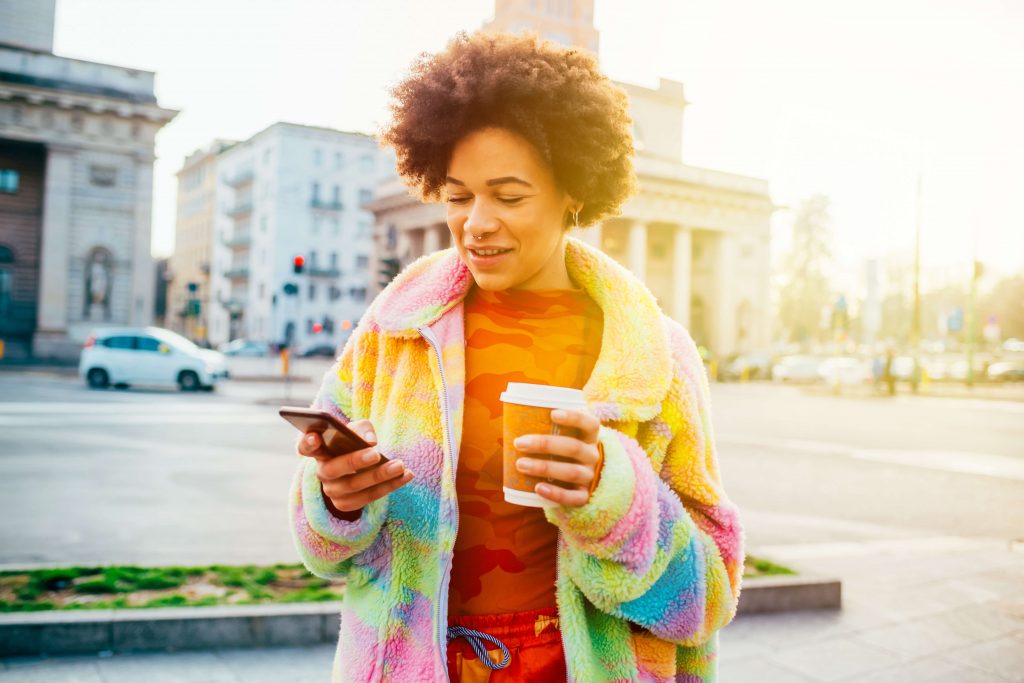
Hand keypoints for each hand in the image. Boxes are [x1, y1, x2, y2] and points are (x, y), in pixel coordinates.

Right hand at [296, 419, 413, 516]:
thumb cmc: (354, 442)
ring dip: (379, 476)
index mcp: (319, 450)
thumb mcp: (357, 430)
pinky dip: (390, 486)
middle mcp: (322, 472)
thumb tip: (370, 441)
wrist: (357, 469)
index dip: (307, 442)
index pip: (305, 446)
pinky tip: (407, 475)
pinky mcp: (346, 504)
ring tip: (400, 466)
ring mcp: (332, 491)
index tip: (315, 436)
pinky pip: (368, 497)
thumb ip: (362, 429)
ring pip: (353, 487)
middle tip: (376, 453)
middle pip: (333, 469)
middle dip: (355, 461)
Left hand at [514, 409, 601, 507]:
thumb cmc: (564, 454)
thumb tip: (512, 421)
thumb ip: (549, 431)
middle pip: (574, 447)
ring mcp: (590, 477)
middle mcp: (593, 456)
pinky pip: (574, 498)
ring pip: (572, 472)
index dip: (574, 418)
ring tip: (520, 464)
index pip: (590, 424)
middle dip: (545, 444)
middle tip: (520, 443)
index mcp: (590, 438)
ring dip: (545, 467)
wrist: (580, 484)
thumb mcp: (564, 439)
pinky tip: (538, 488)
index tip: (553, 414)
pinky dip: (556, 493)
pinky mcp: (585, 496)